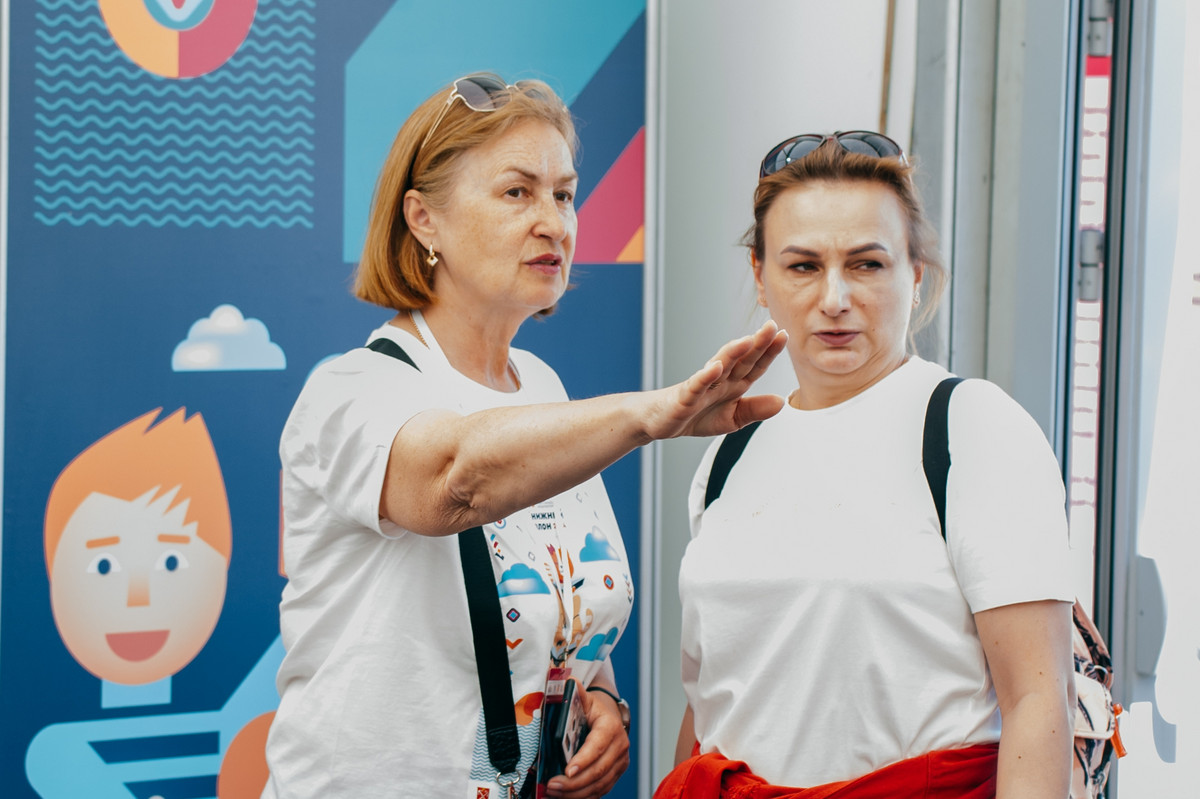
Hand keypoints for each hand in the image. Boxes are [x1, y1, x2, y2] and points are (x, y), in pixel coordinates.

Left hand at [545, 686, 629, 797]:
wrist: (608, 717)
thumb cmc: (593, 709)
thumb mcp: (584, 698)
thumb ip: (573, 691)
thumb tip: (564, 680)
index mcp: (610, 726)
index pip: (598, 746)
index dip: (584, 760)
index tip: (567, 770)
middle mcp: (620, 746)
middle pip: (598, 770)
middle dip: (574, 782)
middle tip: (552, 786)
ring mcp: (620, 763)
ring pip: (600, 785)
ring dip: (576, 793)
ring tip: (553, 793)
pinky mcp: (615, 774)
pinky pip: (600, 791)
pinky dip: (582, 796)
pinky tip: (564, 797)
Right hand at [643, 320, 787, 440]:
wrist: (661, 421)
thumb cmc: (695, 414)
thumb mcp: (732, 418)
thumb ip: (755, 409)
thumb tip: (780, 402)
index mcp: (733, 384)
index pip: (755, 365)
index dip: (769, 352)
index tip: (784, 335)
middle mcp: (720, 379)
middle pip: (741, 359)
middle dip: (757, 344)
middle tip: (772, 326)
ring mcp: (702, 386)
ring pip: (720, 366)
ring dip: (733, 353)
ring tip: (748, 340)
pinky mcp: (685, 397)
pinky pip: (696, 385)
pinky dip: (706, 376)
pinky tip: (715, 368)